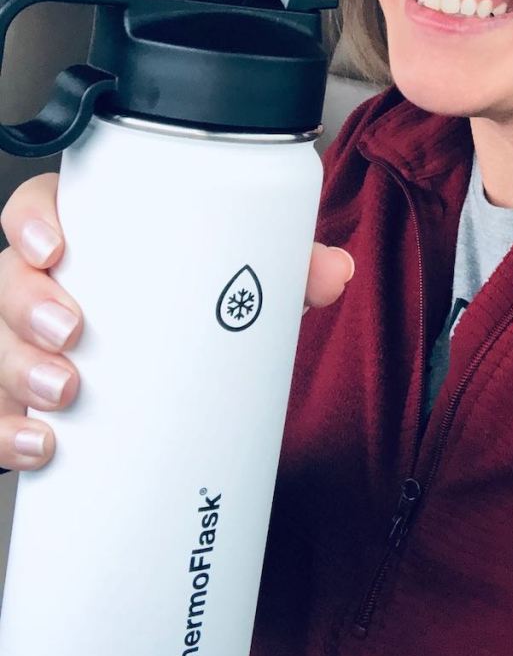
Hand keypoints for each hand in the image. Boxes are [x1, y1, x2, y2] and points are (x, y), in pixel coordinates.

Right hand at [0, 173, 353, 470]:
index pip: (40, 209)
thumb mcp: (240, 283)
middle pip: (8, 279)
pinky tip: (41, 446)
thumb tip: (337, 271)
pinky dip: (9, 434)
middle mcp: (49, 287)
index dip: (33, 220)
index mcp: (92, 241)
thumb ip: (286, 271)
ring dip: (18, 370)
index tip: (57, 245)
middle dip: (27, 305)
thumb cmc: (192, 309)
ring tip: (65, 395)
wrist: (181, 382)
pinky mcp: (23, 401)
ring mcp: (27, 345)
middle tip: (72, 333)